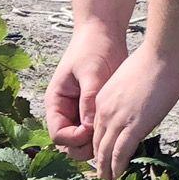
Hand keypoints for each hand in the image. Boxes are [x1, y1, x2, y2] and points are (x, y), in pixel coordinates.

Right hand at [43, 26, 127, 159]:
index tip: (93, 130)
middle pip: (71, 145)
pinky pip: (99, 130)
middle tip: (107, 138)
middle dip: (87, 147)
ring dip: (99, 142)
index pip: (59, 136)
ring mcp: (81, 112)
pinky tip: (122, 128)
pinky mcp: (96, 110)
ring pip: (86, 141)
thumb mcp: (90, 73)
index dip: (75, 139)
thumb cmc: (93, 48)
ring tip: (117, 134)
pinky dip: (108, 133)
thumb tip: (89, 127)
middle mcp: (66, 112)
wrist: (104, 32)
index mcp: (56, 103)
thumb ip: (88, 100)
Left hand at [88, 46, 178, 179]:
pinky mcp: (133, 125)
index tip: (102, 156)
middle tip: (102, 175)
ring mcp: (117, 119)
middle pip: (98, 142)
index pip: (98, 129)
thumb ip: (130, 98)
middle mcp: (104, 111)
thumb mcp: (133, 81)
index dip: (99, 145)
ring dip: (106, 169)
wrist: (161, 56)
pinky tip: (118, 176)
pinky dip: (117, 166)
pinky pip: (120, 151)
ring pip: (105, 151)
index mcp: (103, 99)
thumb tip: (139, 109)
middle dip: (99, 161)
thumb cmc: (154, 63)